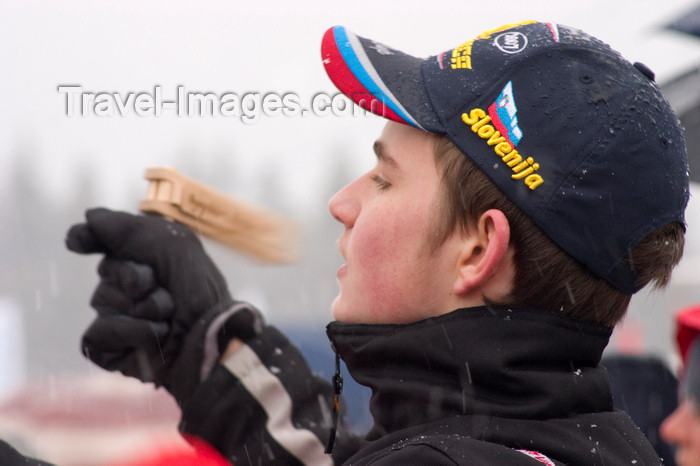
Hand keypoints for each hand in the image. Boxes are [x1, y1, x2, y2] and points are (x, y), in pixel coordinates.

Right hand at [66, 208, 262, 402]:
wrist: (214, 335)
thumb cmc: (201, 291)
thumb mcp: (173, 246)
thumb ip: (129, 229)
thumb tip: (90, 217)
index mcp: (141, 260)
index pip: (99, 243)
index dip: (87, 238)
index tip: (80, 241)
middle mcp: (125, 288)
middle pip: (107, 269)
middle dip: (139, 276)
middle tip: (169, 291)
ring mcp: (117, 318)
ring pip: (103, 299)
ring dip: (147, 306)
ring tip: (170, 317)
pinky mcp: (111, 350)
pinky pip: (101, 330)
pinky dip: (135, 332)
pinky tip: (158, 337)